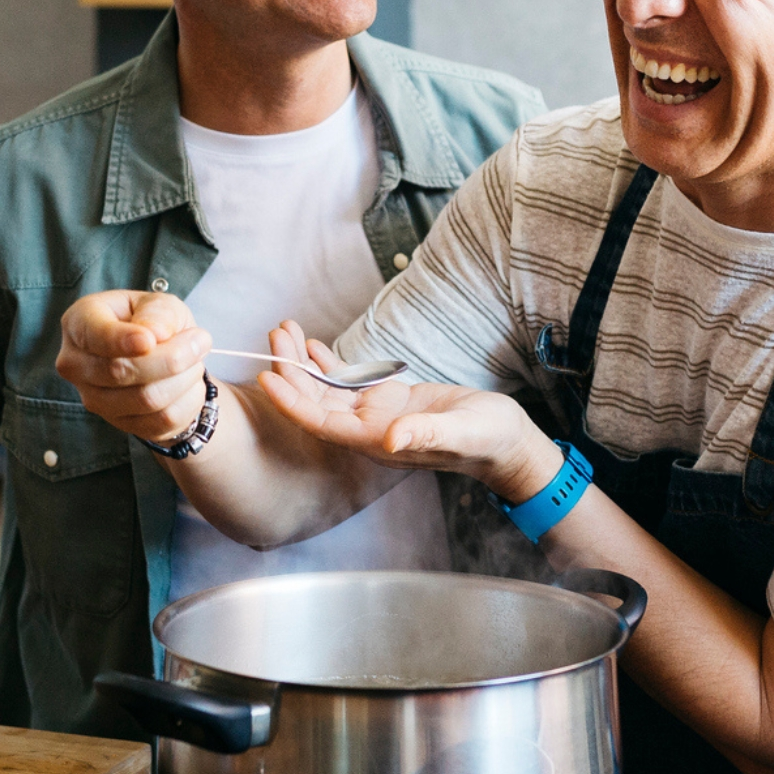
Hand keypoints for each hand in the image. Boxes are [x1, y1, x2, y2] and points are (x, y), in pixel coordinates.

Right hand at [56, 289, 213, 443]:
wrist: (162, 356)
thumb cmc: (153, 321)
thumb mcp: (160, 303)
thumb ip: (158, 313)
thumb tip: (155, 334)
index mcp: (79, 323)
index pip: (95, 336)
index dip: (122, 340)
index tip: (150, 340)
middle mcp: (76, 364)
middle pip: (121, 371)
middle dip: (171, 357)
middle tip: (200, 340)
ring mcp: (94, 399)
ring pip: (146, 399)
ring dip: (184, 378)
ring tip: (195, 360)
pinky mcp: (120, 424)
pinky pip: (162, 420)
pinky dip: (187, 400)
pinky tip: (189, 382)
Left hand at [254, 322, 562, 500]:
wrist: (504, 440)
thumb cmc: (486, 438)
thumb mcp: (461, 431)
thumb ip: (426, 434)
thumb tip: (392, 439)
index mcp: (378, 442)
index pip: (322, 423)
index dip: (293, 402)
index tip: (268, 377)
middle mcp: (369, 431)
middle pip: (316, 402)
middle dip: (292, 371)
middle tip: (276, 335)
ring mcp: (376, 416)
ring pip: (327, 390)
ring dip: (304, 364)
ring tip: (285, 332)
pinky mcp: (387, 401)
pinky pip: (348, 383)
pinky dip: (328, 364)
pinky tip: (312, 345)